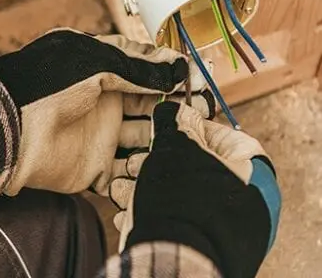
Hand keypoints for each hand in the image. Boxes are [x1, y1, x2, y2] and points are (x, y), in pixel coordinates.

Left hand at [0, 29, 213, 195]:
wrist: (9, 130)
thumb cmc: (44, 85)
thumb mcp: (93, 63)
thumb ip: (138, 68)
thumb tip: (177, 67)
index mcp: (101, 72)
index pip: (145, 71)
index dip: (170, 75)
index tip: (195, 81)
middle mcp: (104, 103)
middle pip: (151, 108)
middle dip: (175, 111)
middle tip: (201, 115)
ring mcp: (101, 137)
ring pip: (145, 141)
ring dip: (165, 142)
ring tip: (189, 142)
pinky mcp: (95, 169)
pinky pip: (127, 175)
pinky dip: (144, 174)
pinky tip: (164, 169)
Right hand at [111, 101, 280, 277]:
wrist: (175, 260)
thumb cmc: (182, 200)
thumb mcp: (174, 146)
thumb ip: (174, 121)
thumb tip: (173, 111)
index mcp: (249, 165)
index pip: (217, 132)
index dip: (182, 126)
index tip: (158, 127)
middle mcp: (244, 194)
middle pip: (192, 164)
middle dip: (154, 163)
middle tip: (134, 164)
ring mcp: (225, 221)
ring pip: (178, 193)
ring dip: (144, 187)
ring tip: (122, 190)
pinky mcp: (205, 241)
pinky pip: (176, 218)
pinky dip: (151, 212)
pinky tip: (127, 212)